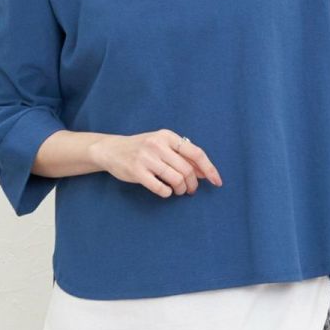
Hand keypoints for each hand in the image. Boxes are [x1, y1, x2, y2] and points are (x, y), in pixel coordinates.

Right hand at [92, 130, 221, 197]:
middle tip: (190, 190)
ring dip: (181, 190)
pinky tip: (165, 191)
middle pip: (187, 170)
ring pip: (176, 180)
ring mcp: (147, 158)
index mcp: (168, 136)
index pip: (196, 153)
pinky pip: (161, 188)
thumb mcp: (162, 144)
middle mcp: (158, 145)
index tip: (217, 181)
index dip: (209, 169)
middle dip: (193, 184)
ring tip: (178, 191)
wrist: (112, 150)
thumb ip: (183, 156)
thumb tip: (205, 172)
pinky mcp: (137, 172)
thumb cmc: (142, 148)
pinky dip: (167, 193)